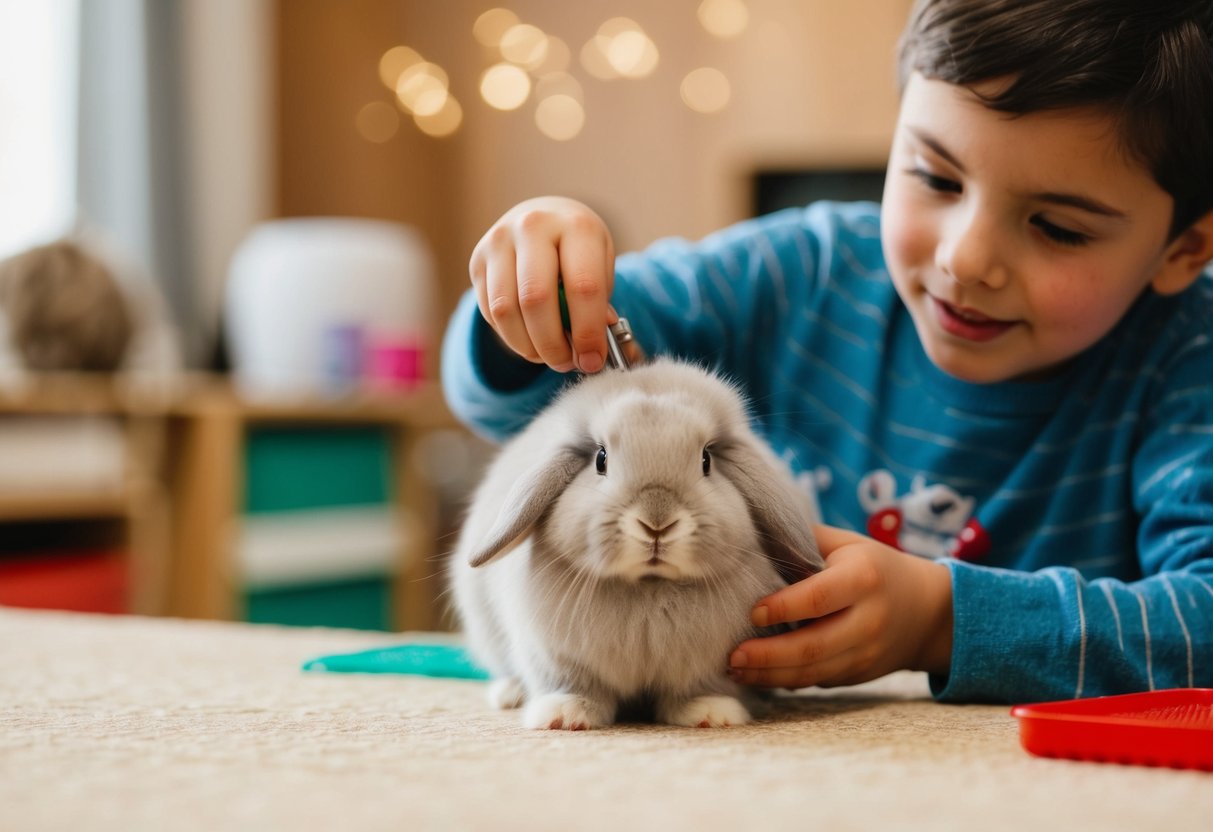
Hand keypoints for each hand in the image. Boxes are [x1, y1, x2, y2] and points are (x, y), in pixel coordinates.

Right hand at [469, 196, 615, 373]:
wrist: (543, 218)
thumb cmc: (579, 252)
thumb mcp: (601, 268)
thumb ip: (599, 307)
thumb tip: (589, 352)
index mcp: (576, 226)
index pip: (582, 286)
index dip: (588, 332)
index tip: (592, 361)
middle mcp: (534, 226)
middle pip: (536, 299)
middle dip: (552, 344)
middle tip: (566, 363)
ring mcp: (499, 241)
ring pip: (505, 310)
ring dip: (527, 346)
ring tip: (548, 356)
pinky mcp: (477, 260)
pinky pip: (489, 312)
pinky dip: (511, 336)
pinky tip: (529, 338)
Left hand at [727, 525, 952, 688]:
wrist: (928, 610)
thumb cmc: (874, 567)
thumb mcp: (847, 544)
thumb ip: (804, 541)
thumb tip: (751, 539)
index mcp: (863, 578)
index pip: (818, 598)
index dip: (783, 608)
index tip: (752, 612)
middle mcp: (869, 620)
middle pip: (814, 646)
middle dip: (768, 655)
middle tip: (732, 655)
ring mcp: (867, 653)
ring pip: (814, 672)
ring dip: (770, 675)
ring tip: (735, 670)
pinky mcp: (861, 675)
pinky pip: (819, 681)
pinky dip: (786, 681)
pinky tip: (758, 676)